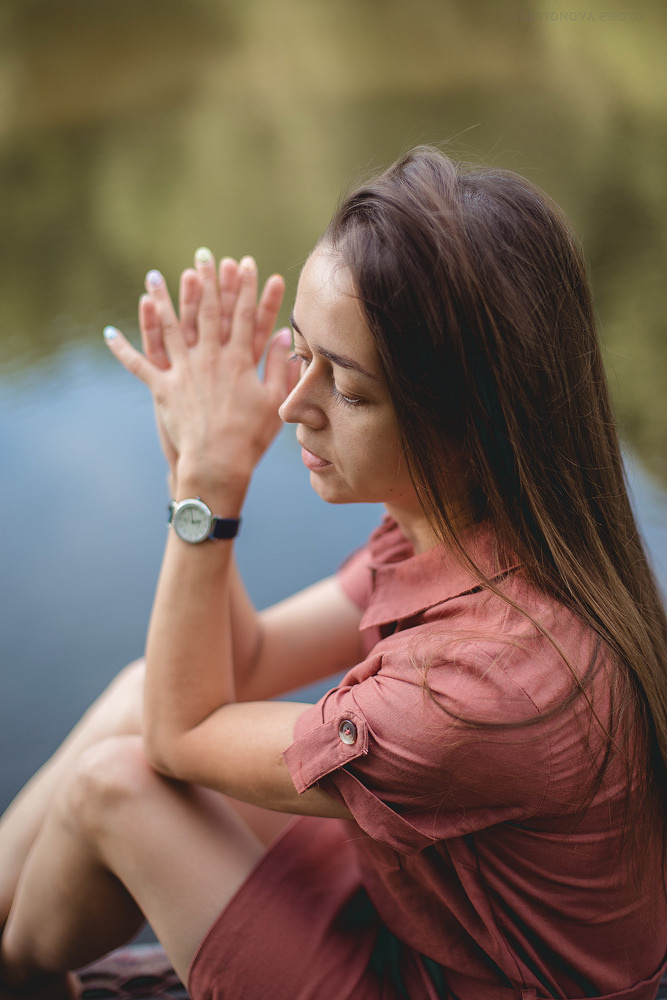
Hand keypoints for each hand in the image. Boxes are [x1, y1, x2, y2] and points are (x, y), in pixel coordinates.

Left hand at [105, 250, 296, 504]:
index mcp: (237, 361)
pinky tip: (108, 332)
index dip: (245, 288)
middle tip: (203, 254)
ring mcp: (183, 371)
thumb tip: (283, 338)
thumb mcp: (273, 401)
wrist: (218, 463)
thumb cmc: (250, 437)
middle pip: (206, 312)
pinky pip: (138, 364)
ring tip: (153, 275)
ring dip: (161, 299)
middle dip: (206, 281)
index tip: (245, 263)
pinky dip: (122, 349)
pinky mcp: (162, 389)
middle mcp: (208, 358)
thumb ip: (278, 367)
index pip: (243, 316)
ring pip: (169, 328)